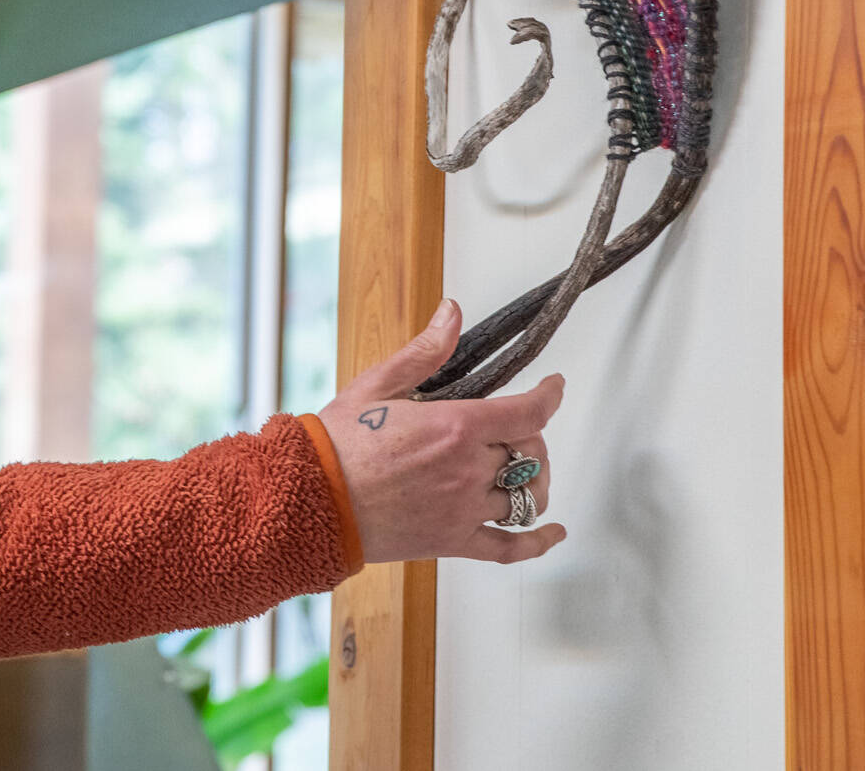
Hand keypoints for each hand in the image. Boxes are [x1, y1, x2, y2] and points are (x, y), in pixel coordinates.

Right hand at [318, 299, 565, 565]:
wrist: (311, 499)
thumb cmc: (337, 444)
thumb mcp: (377, 384)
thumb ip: (424, 352)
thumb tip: (452, 314)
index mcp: (454, 428)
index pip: (527, 412)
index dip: (549, 395)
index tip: (553, 386)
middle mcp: (467, 471)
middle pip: (530, 453)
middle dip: (531, 437)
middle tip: (518, 429)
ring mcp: (464, 510)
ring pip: (527, 497)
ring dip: (534, 480)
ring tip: (527, 471)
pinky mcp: (453, 542)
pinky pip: (510, 548)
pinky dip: (538, 542)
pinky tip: (552, 532)